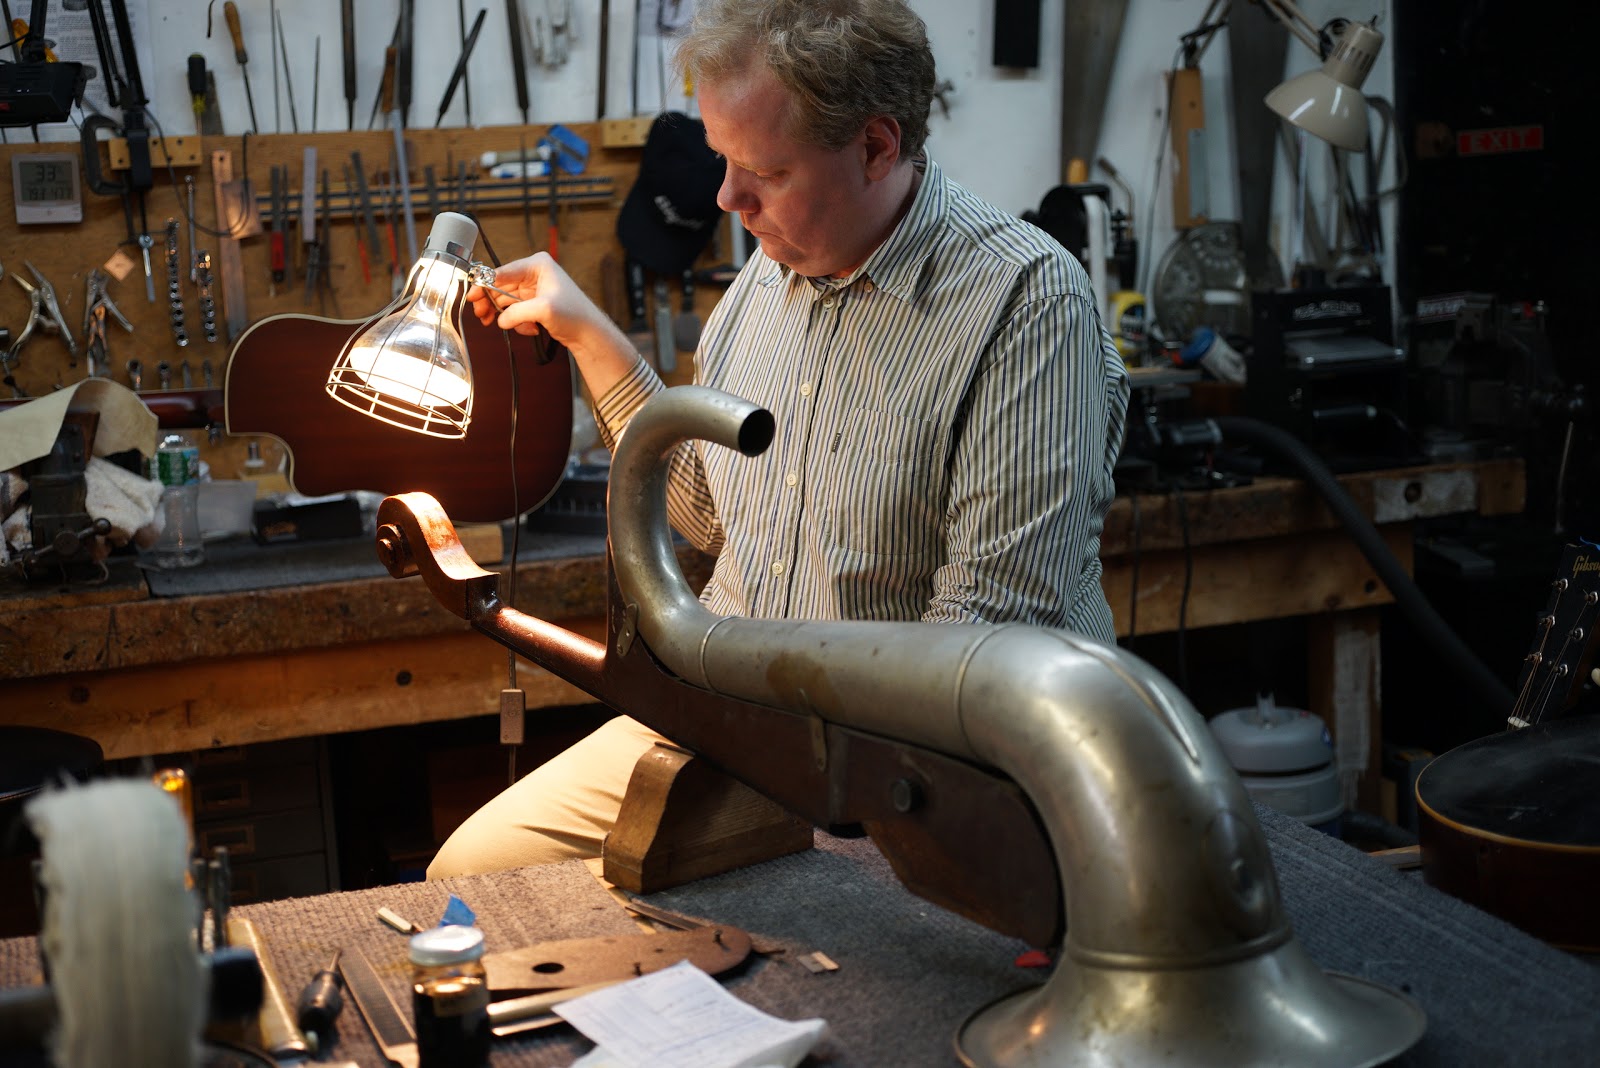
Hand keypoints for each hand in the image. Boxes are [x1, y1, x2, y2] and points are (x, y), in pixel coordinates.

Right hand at [465, 252, 604, 349]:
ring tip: (501, 325)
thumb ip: (516, 312)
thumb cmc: (575, 315)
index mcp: (537, 265)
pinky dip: (517, 322)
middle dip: (491, 302)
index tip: (472, 296)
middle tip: (482, 315)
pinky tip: (530, 329)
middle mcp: (534, 274)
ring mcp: (533, 289)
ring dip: (504, 315)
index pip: (503, 272)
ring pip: (505, 300)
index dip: (484, 284)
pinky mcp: (533, 303)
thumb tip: (500, 319)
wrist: (589, 333)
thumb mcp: (543, 310)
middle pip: (500, 286)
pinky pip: (514, 311)